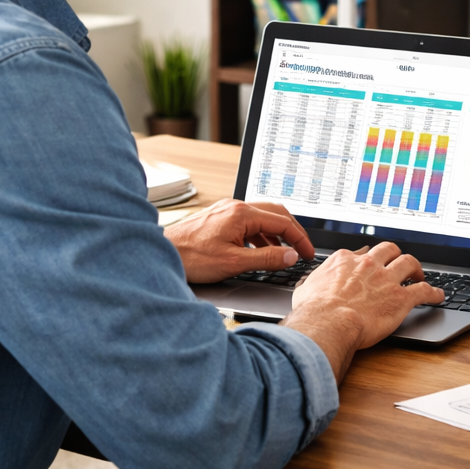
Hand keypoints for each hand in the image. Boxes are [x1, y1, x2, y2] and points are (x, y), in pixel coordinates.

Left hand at [165, 199, 314, 283]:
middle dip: (292, 232)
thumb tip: (290, 256)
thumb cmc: (191, 257)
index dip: (299, 239)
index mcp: (242, 213)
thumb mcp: (234, 262)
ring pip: (262, 217)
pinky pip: (249, 222)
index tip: (308, 254)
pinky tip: (259, 250)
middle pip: (276, 213)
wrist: (161, 253)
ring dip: (276, 234)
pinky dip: (261, 235)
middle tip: (302, 250)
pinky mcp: (220, 217)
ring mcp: (227, 210)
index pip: (282, 221)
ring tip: (283, 253)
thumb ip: (266, 258)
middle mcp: (236, 206)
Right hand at [283, 242, 444, 382]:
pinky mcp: (400, 298)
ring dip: (417, 268)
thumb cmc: (314, 310)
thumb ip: (310, 282)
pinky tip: (438, 295)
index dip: (369, 258)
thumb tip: (305, 283)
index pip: (362, 253)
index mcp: (345, 260)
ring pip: (409, 262)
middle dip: (396, 254)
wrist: (328, 322)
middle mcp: (368, 265)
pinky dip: (433, 292)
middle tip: (399, 262)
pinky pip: (423, 291)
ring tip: (420, 274)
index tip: (372, 263)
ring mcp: (386, 279)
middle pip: (389, 249)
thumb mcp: (304, 289)